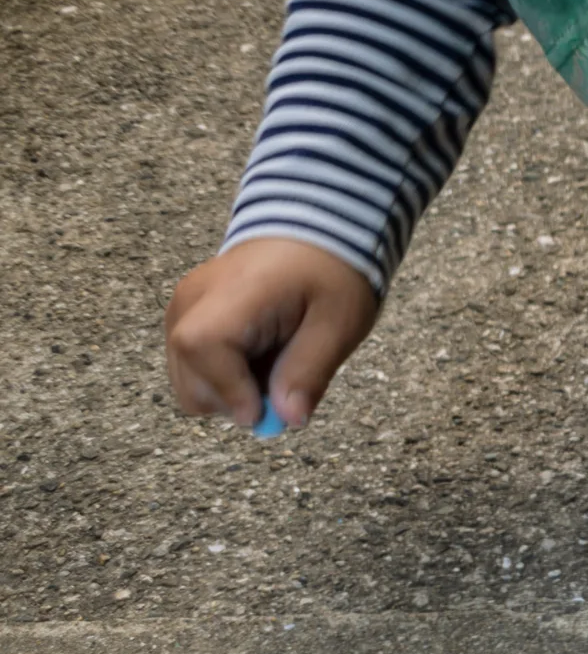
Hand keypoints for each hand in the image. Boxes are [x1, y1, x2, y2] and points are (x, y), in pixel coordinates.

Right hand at [164, 238, 377, 429]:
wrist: (310, 234)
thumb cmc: (328, 273)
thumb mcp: (337, 325)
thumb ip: (308, 373)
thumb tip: (287, 420)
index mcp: (229, 296)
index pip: (202, 352)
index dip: (231, 393)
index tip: (266, 412)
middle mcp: (191, 303)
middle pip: (189, 383)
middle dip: (235, 401)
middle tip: (281, 383)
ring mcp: (183, 311)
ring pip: (189, 385)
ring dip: (231, 392)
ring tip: (272, 363)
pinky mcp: (186, 320)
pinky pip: (195, 371)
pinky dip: (227, 379)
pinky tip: (258, 356)